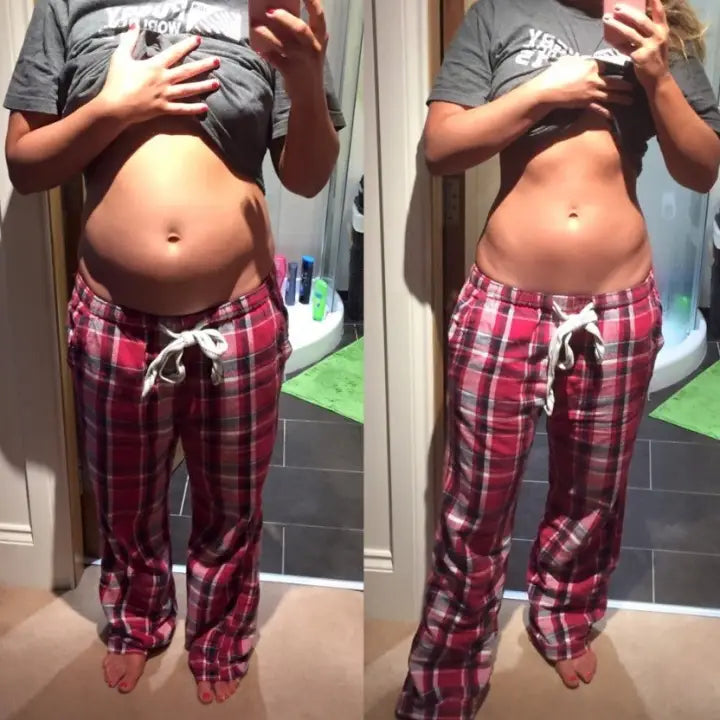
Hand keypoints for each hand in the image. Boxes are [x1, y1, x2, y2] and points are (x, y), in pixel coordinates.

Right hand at [98, 25, 220, 125]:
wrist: (115, 106)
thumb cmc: (117, 81)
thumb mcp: (120, 57)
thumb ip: (129, 41)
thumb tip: (134, 25)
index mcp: (155, 66)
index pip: (174, 53)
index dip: (187, 45)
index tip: (198, 40)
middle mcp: (164, 80)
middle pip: (187, 71)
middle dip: (203, 65)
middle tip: (217, 61)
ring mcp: (165, 95)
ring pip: (188, 90)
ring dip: (203, 86)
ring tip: (217, 83)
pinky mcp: (164, 109)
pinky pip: (181, 109)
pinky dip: (193, 109)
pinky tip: (205, 108)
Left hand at [253, 0, 327, 100]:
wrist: (309, 97)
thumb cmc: (308, 67)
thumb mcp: (311, 48)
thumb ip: (301, 32)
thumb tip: (278, 11)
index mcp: (320, 38)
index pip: (318, 15)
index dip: (311, 0)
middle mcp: (313, 48)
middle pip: (300, 29)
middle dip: (284, 18)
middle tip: (270, 11)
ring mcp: (302, 60)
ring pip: (284, 44)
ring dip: (267, 34)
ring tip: (256, 26)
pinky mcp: (291, 72)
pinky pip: (275, 59)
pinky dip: (266, 53)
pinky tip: (260, 50)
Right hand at [531, 56, 633, 118]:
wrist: (546, 91)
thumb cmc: (554, 73)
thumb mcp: (567, 60)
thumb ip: (579, 60)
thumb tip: (582, 60)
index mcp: (592, 66)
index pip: (609, 65)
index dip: (617, 67)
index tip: (625, 68)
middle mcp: (595, 79)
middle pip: (615, 81)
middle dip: (626, 84)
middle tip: (635, 86)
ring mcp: (591, 93)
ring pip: (611, 95)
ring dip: (622, 98)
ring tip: (631, 100)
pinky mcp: (585, 104)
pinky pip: (599, 108)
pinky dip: (606, 112)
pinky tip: (612, 115)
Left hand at [603, 0, 669, 88]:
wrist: (658, 79)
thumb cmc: (655, 59)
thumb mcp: (658, 42)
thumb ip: (650, 32)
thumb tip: (632, 20)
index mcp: (663, 30)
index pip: (659, 12)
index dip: (654, 1)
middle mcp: (658, 36)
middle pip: (640, 20)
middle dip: (627, 12)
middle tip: (616, 7)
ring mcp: (649, 46)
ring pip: (629, 32)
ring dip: (616, 25)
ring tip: (606, 19)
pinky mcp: (639, 57)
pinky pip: (624, 47)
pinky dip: (615, 42)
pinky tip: (607, 37)